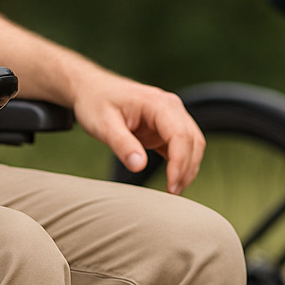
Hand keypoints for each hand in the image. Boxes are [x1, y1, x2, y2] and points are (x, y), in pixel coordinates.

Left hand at [72, 72, 204, 194]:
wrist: (92, 90)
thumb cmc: (96, 102)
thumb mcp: (103, 124)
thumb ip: (122, 144)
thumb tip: (138, 166)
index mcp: (159, 104)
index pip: (180, 135)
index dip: (179, 163)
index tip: (171, 186)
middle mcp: (171, 108)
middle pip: (193, 141)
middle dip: (186, 169)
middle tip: (171, 194)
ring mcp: (171, 118)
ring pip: (192, 145)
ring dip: (187, 169)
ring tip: (172, 191)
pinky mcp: (166, 128)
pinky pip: (182, 148)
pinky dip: (180, 165)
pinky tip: (172, 181)